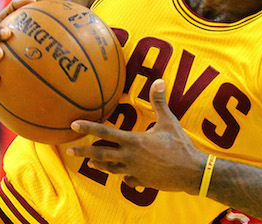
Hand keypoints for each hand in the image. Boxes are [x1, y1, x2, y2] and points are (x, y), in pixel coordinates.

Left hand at [67, 79, 206, 192]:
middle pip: (100, 154)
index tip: (74, 124)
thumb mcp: (169, 121)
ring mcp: (133, 171)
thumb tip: (158, 80)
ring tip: (91, 162)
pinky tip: (124, 175)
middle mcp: (129, 157)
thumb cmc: (180, 145)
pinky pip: (128, 179)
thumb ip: (159, 102)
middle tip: (70, 150)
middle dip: (83, 151)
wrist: (191, 172)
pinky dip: (124, 176)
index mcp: (134, 141)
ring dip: (99, 164)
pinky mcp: (141, 181)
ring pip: (110, 168)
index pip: (106, 132)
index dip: (89, 127)